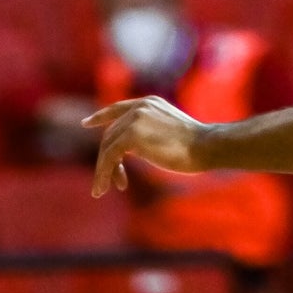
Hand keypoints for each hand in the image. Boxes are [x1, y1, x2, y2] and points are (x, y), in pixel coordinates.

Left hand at [85, 96, 208, 197]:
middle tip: (110, 184)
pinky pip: (109, 157)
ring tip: (102, 190)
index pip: (118, 108)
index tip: (86, 124)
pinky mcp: (132, 134)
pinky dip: (104, 173)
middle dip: (106, 161)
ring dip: (103, 171)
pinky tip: (106, 186)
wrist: (206, 146)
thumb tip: (132, 148)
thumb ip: (149, 132)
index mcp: (150, 103)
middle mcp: (139, 107)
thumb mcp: (168, 132)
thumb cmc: (196, 146)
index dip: (100, 116)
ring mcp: (135, 119)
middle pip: (110, 135)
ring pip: (106, 147)